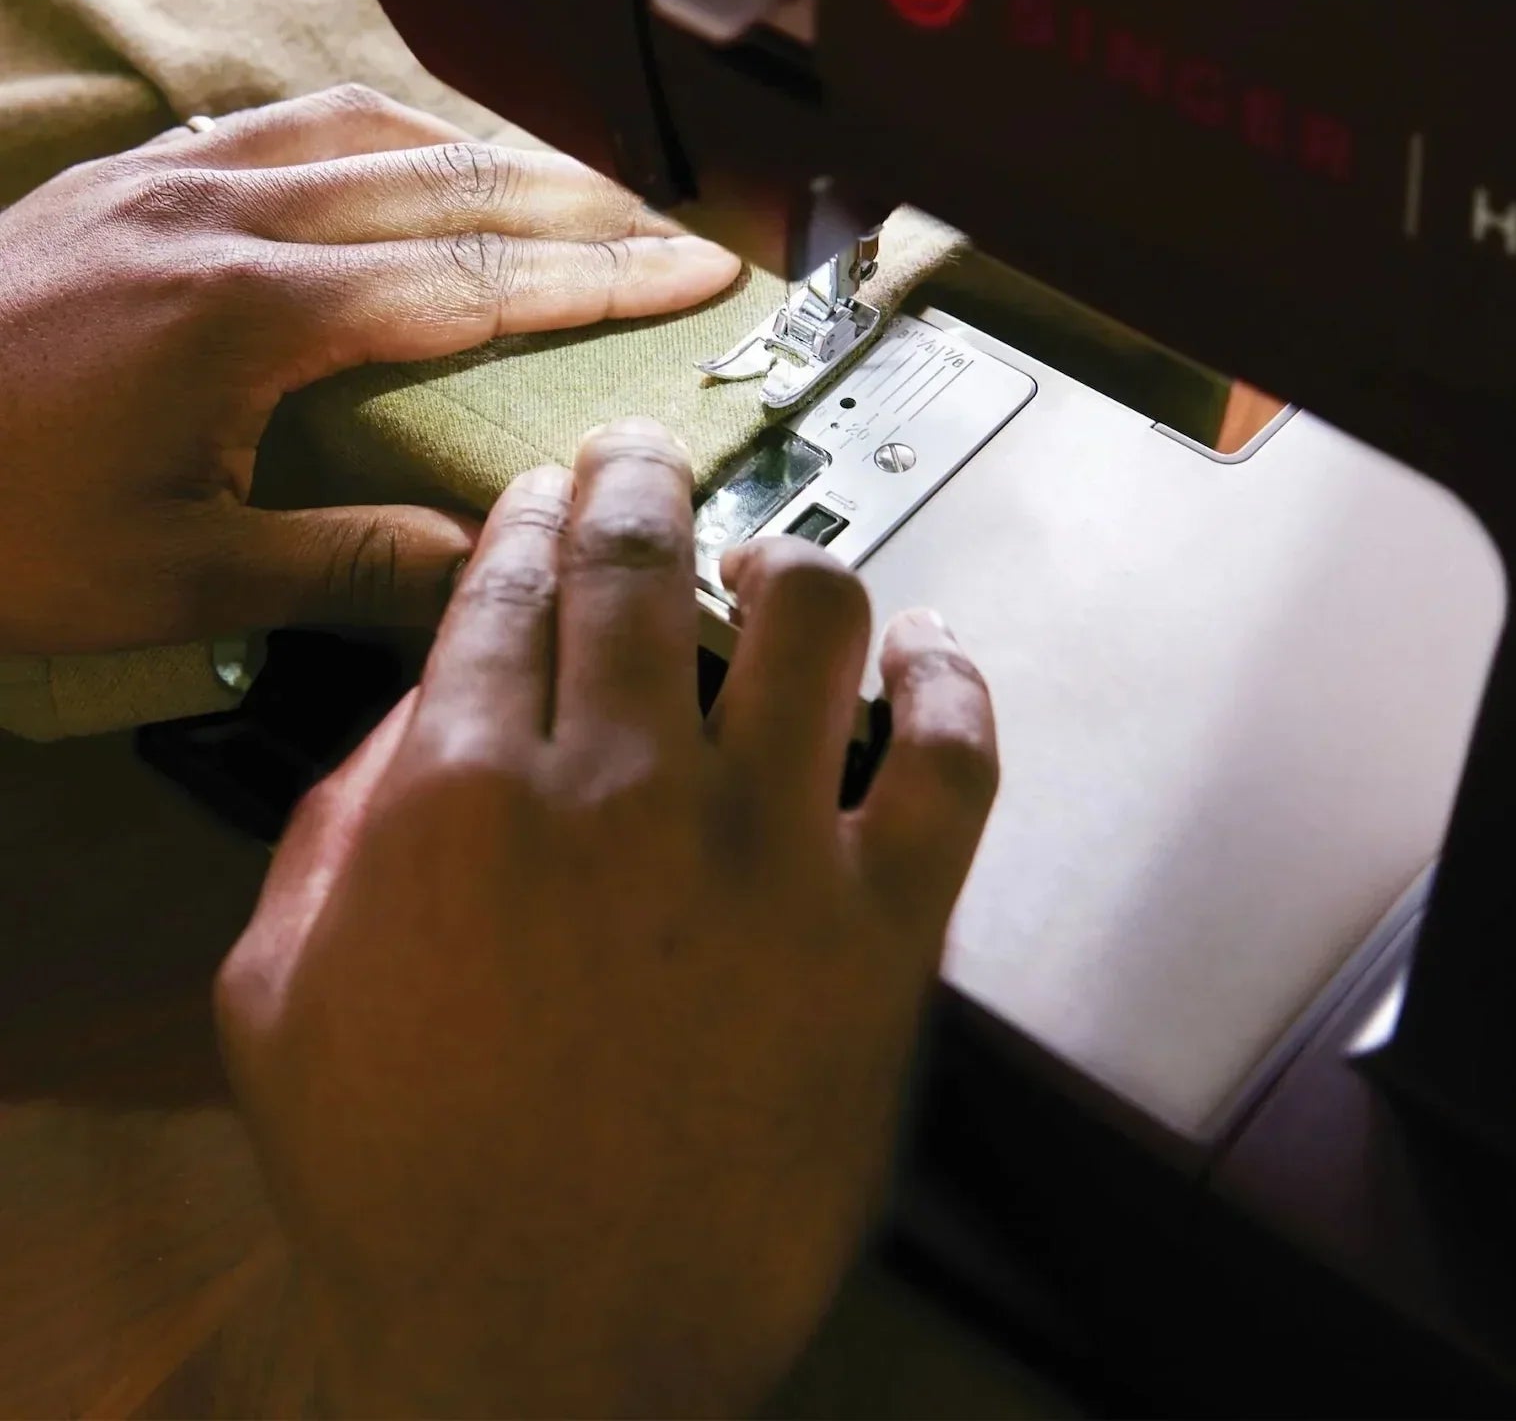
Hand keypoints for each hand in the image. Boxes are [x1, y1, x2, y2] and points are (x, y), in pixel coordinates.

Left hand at [0, 85, 739, 653]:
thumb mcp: (173, 577)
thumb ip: (344, 565)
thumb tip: (482, 568)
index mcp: (250, 313)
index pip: (478, 276)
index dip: (606, 274)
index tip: (697, 268)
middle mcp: (221, 219)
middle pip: (451, 179)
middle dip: (584, 197)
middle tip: (673, 217)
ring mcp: (170, 184)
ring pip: (374, 127)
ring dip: (492, 151)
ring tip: (571, 185)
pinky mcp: (129, 180)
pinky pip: (288, 122)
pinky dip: (383, 131)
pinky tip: (408, 159)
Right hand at [215, 418, 998, 1417]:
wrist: (540, 1355)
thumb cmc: (410, 1195)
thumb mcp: (281, 995)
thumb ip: (341, 823)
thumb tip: (428, 712)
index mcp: (464, 795)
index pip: (510, 590)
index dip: (531, 523)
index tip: (546, 503)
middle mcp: (621, 793)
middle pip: (642, 560)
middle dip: (638, 483)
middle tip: (646, 464)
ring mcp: (765, 854)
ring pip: (809, 616)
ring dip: (788, 559)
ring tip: (774, 559)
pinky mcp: (879, 933)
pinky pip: (950, 755)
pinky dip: (952, 679)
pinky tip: (930, 651)